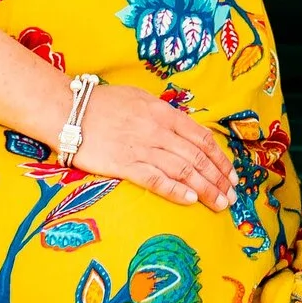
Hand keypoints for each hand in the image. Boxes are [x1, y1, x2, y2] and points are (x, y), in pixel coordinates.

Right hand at [69, 84, 236, 210]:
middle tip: (232, 196)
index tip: (231, 174)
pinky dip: (176, 191)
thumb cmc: (104, 103)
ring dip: (205, 189)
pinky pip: (156, 180)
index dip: (220, 158)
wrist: (69, 110)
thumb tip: (184, 129)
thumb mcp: (140, 98)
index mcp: (165, 113)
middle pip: (197, 158)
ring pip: (183, 171)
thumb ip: (163, 114)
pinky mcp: (124, 165)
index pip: (202, 138)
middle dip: (219, 179)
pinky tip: (191, 201)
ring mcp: (142, 148)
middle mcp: (159, 131)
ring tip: (220, 204)